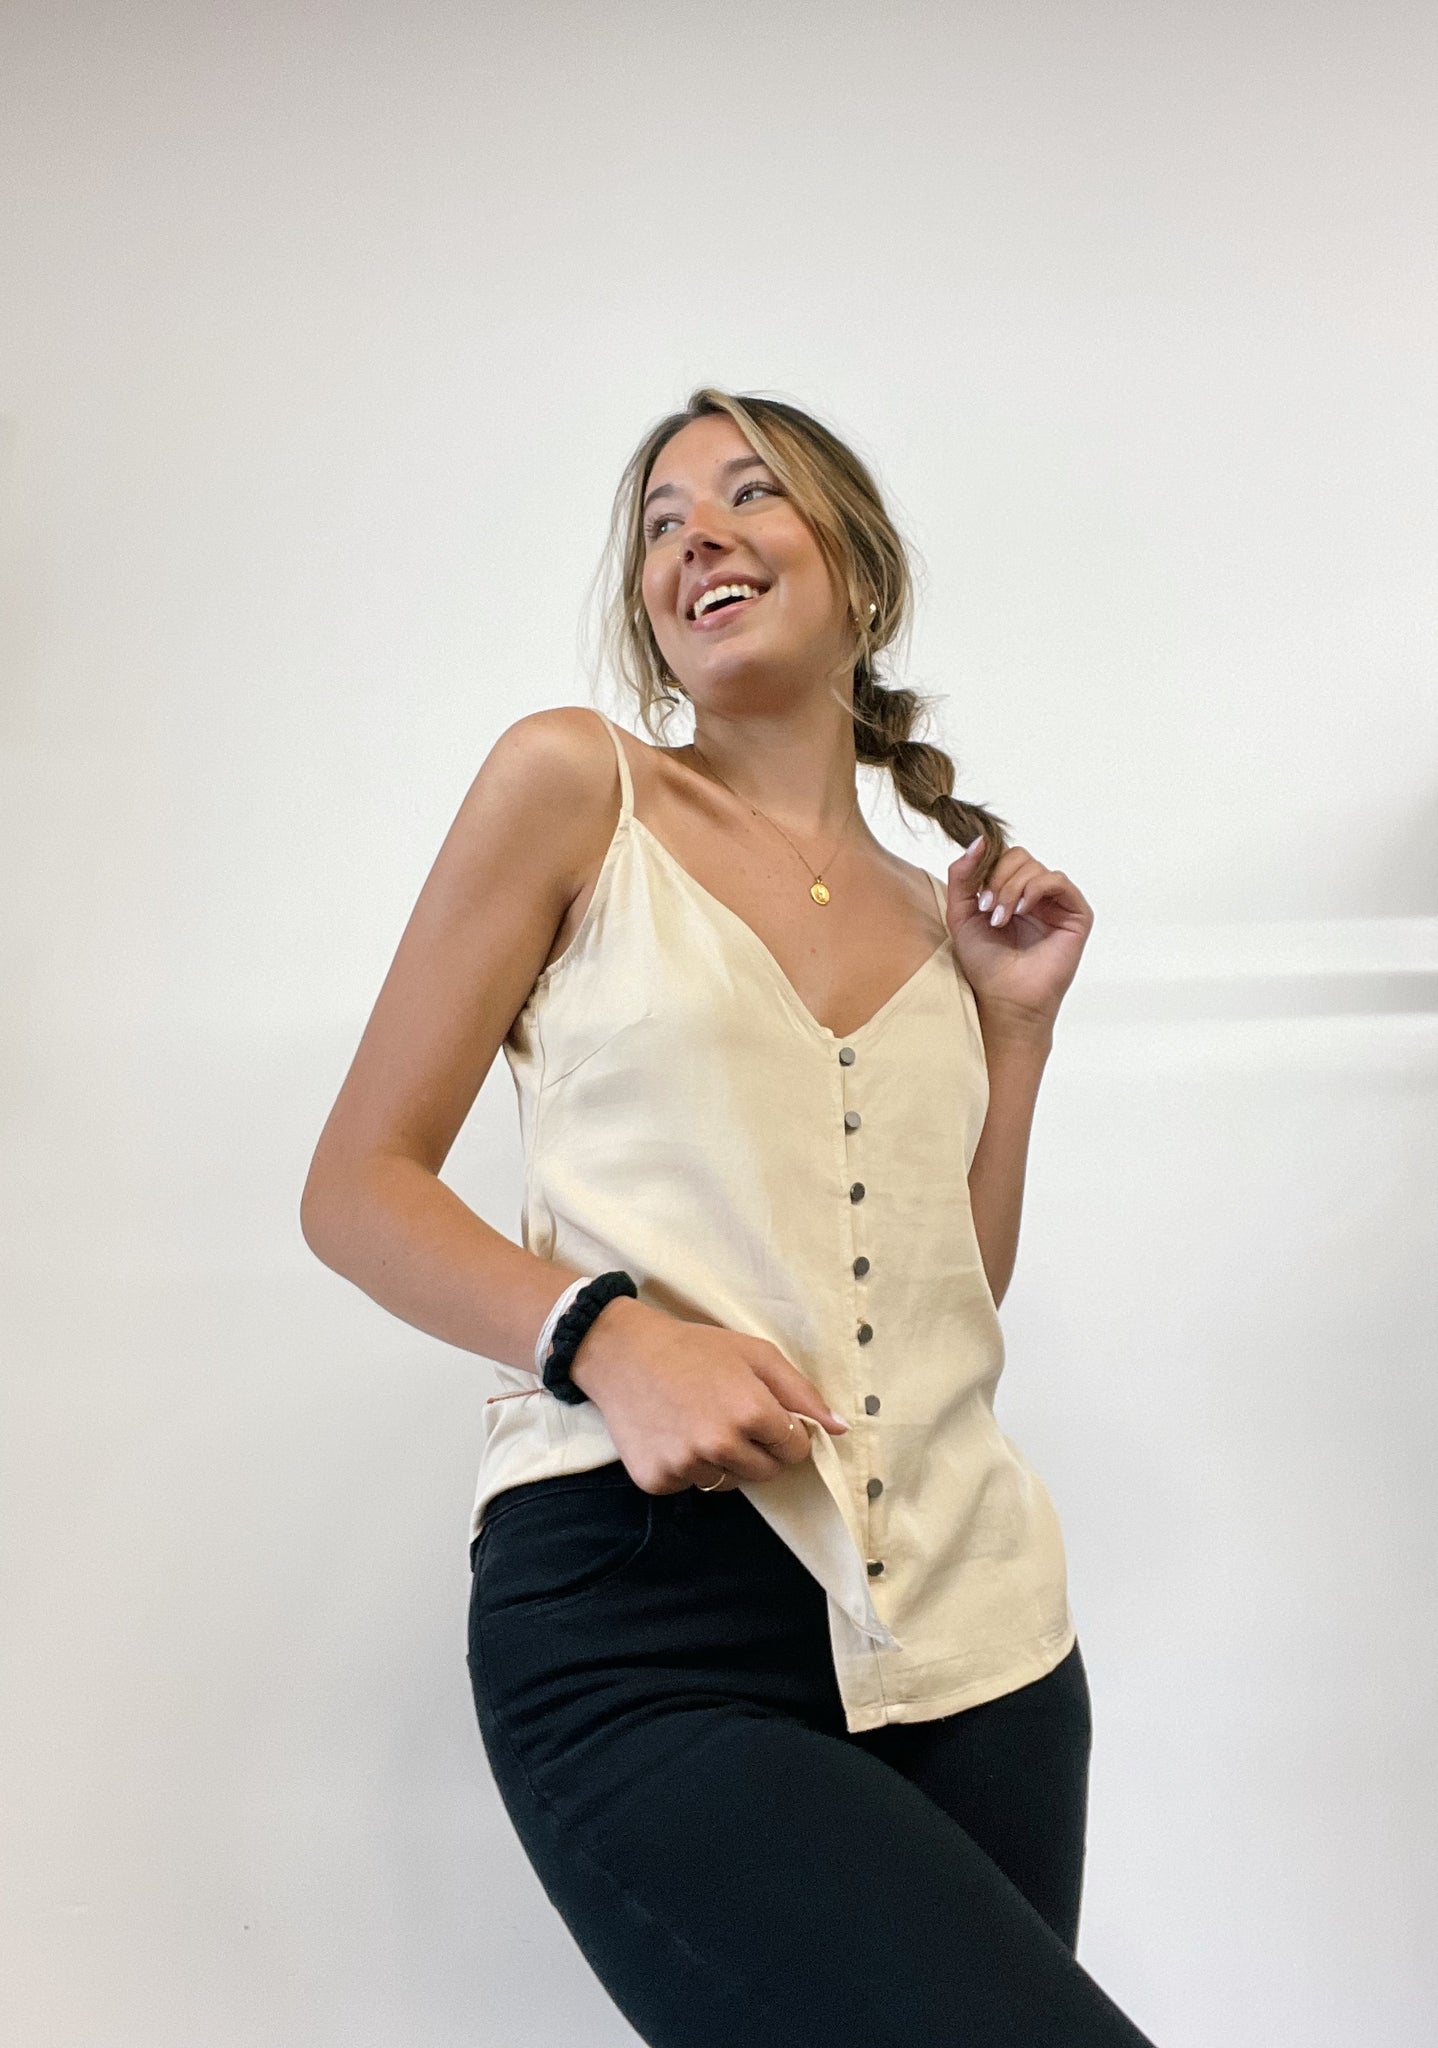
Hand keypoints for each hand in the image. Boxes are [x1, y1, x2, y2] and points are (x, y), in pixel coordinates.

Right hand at [567, 1296, 849, 1494]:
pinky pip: (690, 1486)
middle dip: (758, 1450)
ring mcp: (686, 1466)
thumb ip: (801, 1392)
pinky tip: (673, 1435)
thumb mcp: (755, 1354)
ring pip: (727, 1483)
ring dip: (722, 1460)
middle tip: (730, 1416)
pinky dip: (687, 1468)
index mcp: (751, 1411)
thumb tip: (841, 1428)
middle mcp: (720, 1444)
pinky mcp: (657, 1480)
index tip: (765, 1415)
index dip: (786, 1433)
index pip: (796, 1450)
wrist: (622, 1354)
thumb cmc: (695, 1349)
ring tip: (698, 1422)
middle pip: (766, 1473)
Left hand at [941, 837, 1093, 1034]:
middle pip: (1019, 857)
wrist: (1005, 998)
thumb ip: (963, 876)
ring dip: (1012, 888)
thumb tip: (979, 840)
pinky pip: (1058, 881)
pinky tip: (1022, 911)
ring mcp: (1056, 904)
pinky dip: (1036, 889)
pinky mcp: (1076, 914)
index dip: (987, 867)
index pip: (1003, 857)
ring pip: (1035, 867)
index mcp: (1011, 893)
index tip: (976, 898)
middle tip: (988, 910)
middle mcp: (1035, 895)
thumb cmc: (985, 964)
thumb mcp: (961, 914)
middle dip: (998, 879)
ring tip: (1001, 918)